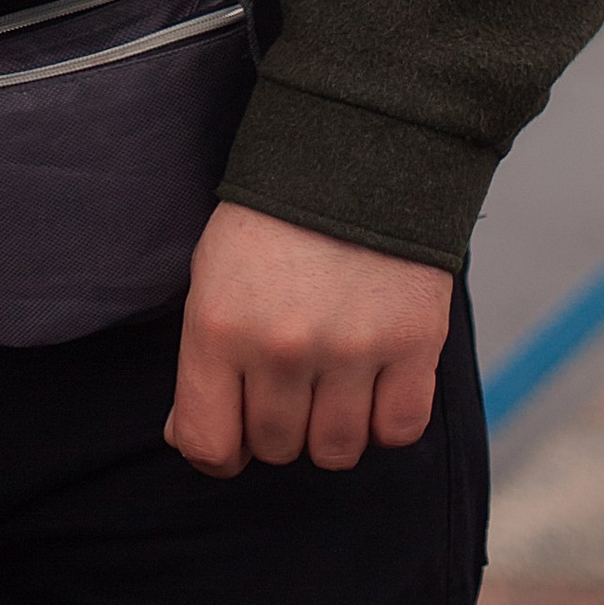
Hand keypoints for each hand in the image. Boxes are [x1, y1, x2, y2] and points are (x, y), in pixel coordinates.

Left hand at [167, 201, 451, 475]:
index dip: (218, 452)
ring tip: (331, 377)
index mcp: (220, 326)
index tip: (233, 432)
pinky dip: (385, 419)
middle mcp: (282, 347)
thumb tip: (190, 441)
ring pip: (336, 451)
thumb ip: (201, 363)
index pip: (208, 444)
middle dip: (278, 424)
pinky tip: (374, 380)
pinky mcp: (413, 345)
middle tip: (288, 376)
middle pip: (276, 449)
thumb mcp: (212, 277)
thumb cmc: (272, 221)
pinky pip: (397, 431)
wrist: (355, 152)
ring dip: (331, 427)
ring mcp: (352, 349)